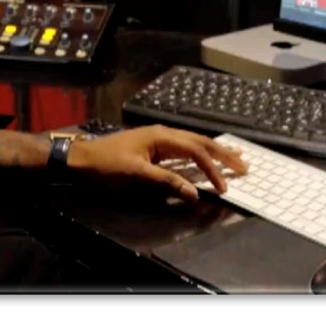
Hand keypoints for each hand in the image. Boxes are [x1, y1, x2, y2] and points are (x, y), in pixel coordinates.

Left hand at [66, 125, 248, 200]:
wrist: (81, 158)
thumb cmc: (106, 165)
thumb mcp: (136, 174)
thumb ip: (166, 181)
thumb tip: (195, 192)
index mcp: (162, 136)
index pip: (196, 152)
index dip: (213, 169)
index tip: (224, 187)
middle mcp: (163, 133)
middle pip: (200, 142)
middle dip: (223, 154)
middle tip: (245, 165)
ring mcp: (159, 138)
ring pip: (193, 143)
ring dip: (214, 151)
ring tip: (235, 156)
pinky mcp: (154, 146)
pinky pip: (184, 148)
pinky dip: (200, 153)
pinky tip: (206, 156)